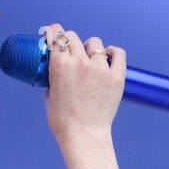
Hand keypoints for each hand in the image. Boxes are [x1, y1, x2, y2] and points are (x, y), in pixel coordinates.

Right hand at [37, 25, 125, 142]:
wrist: (84, 136)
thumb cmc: (63, 122)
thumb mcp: (49, 96)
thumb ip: (53, 79)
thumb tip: (58, 71)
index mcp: (60, 66)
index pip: (56, 35)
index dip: (53, 31)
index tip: (52, 33)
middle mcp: (80, 63)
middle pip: (72, 36)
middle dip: (67, 40)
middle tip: (68, 49)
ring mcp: (100, 68)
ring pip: (94, 43)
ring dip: (89, 48)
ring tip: (90, 58)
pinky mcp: (116, 76)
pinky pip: (118, 53)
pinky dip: (113, 52)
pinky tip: (108, 55)